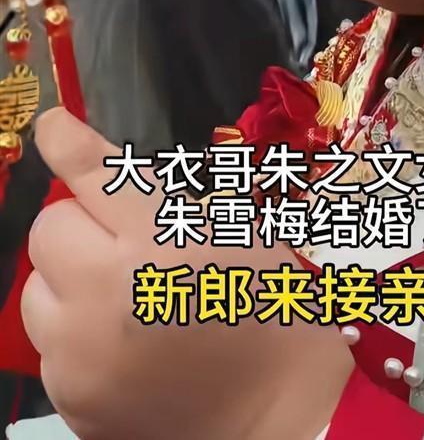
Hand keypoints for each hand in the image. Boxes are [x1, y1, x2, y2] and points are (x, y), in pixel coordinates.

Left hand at [22, 109, 352, 439]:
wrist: (278, 405)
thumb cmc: (266, 300)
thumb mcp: (230, 225)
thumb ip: (159, 197)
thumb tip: (93, 171)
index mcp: (160, 242)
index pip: (93, 174)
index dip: (67, 143)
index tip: (53, 125)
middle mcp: (108, 296)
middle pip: (49, 230)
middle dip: (81, 227)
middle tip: (122, 245)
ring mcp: (82, 357)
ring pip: (36, 292)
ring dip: (69, 283)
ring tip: (119, 298)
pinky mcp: (72, 401)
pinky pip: (50, 347)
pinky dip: (75, 338)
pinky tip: (121, 344)